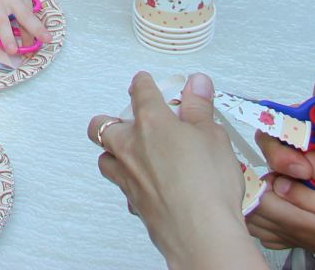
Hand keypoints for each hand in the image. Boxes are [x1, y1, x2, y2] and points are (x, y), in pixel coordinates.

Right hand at [0, 0, 45, 60]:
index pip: (30, 13)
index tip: (41, 40)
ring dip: (8, 38)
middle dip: (32, 32)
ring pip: (3, 23)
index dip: (36, 29)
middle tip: (36, 46)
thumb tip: (23, 21)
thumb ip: (17, 0)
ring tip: (12, 51)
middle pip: (23, 17)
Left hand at [89, 73, 265, 269]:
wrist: (201, 233)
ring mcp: (128, 177)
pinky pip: (121, 188)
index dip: (142, 83)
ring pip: (104, 158)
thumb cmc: (208, 183)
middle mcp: (131, 147)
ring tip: (130, 153)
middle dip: (110, 119)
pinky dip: (129, 183)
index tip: (143, 81)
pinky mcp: (133, 203)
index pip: (141, 92)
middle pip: (101, 125)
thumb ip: (200, 107)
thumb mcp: (213, 136)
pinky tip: (145, 185)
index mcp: (151, 122)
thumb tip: (197, 83)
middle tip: (129, 121)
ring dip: (112, 153)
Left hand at [246, 177, 314, 269]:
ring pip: (253, 222)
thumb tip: (278, 182)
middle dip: (249, 190)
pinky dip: (258, 219)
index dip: (257, 180)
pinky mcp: (291, 240)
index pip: (258, 198)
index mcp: (293, 218)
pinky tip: (267, 208)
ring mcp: (286, 237)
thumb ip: (304, 194)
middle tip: (261, 175)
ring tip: (261, 188)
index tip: (266, 170)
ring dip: (252, 203)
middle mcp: (285, 229)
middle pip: (250, 210)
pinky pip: (263, 232)